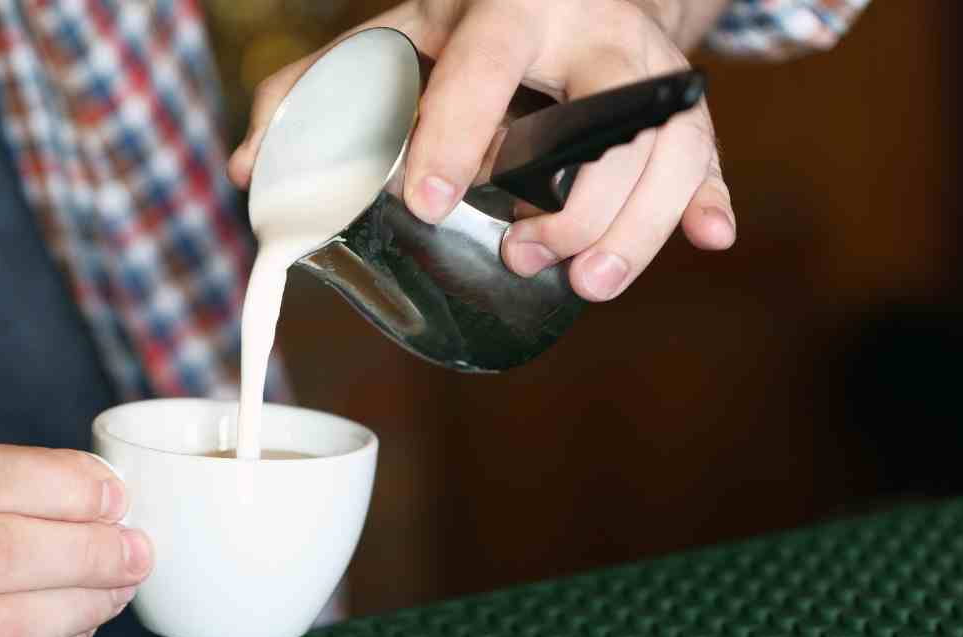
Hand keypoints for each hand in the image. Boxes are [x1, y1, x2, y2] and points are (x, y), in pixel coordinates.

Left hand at [229, 0, 735, 302]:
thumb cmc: (471, 25)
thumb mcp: (397, 38)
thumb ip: (317, 92)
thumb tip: (251, 171)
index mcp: (511, 5)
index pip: (486, 63)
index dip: (457, 131)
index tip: (426, 199)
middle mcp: (594, 31)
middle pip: (608, 114)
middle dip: (574, 199)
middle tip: (523, 256)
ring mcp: (648, 68)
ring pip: (671, 148)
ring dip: (637, 227)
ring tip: (588, 284)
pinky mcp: (683, 107)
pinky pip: (711, 155)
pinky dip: (710, 202)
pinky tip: (709, 239)